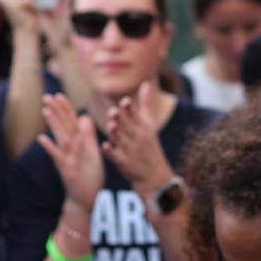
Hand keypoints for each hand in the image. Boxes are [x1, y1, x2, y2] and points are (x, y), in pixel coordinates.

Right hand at [38, 93, 104, 212]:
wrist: (86, 198)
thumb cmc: (89, 175)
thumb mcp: (92, 152)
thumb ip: (88, 135)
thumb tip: (84, 116)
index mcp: (78, 143)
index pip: (71, 122)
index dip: (65, 108)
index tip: (59, 95)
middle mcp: (70, 148)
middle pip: (63, 126)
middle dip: (56, 111)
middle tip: (46, 96)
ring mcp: (67, 158)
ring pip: (61, 138)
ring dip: (53, 124)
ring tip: (46, 110)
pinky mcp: (66, 169)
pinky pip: (58, 157)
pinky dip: (50, 148)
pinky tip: (42, 138)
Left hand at [103, 82, 172, 196]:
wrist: (155, 177)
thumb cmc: (149, 146)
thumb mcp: (149, 124)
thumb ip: (145, 103)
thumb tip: (146, 83)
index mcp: (144, 128)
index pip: (137, 116)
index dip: (130, 109)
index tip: (126, 101)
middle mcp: (138, 138)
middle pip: (128, 126)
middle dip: (121, 119)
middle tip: (113, 112)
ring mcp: (131, 151)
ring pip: (121, 140)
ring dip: (116, 133)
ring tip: (111, 126)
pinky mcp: (124, 164)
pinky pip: (116, 157)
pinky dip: (111, 152)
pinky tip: (105, 146)